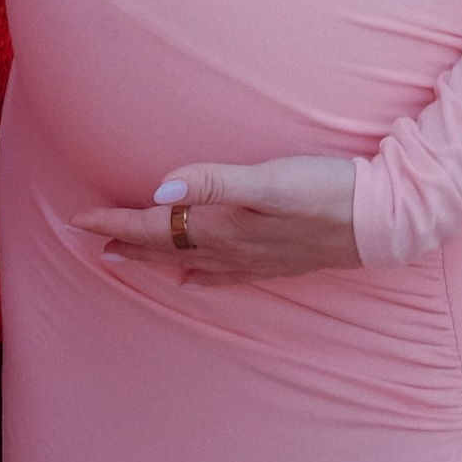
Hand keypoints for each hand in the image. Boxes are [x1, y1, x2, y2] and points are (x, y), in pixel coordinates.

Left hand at [76, 153, 360, 282]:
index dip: (116, 220)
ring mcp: (256, 258)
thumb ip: (215, 183)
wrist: (382, 218)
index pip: (156, 226)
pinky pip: (223, 275)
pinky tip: (192, 281)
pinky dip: (199, 276)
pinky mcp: (276, 259)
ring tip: (122, 255)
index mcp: (225, 227)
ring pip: (188, 260)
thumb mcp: (270, 180)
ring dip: (153, 257)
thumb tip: (162, 190)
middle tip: (88, 236)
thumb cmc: (327, 191)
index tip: (79, 217)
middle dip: (125, 239)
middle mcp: (233, 248)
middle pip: (166, 246)